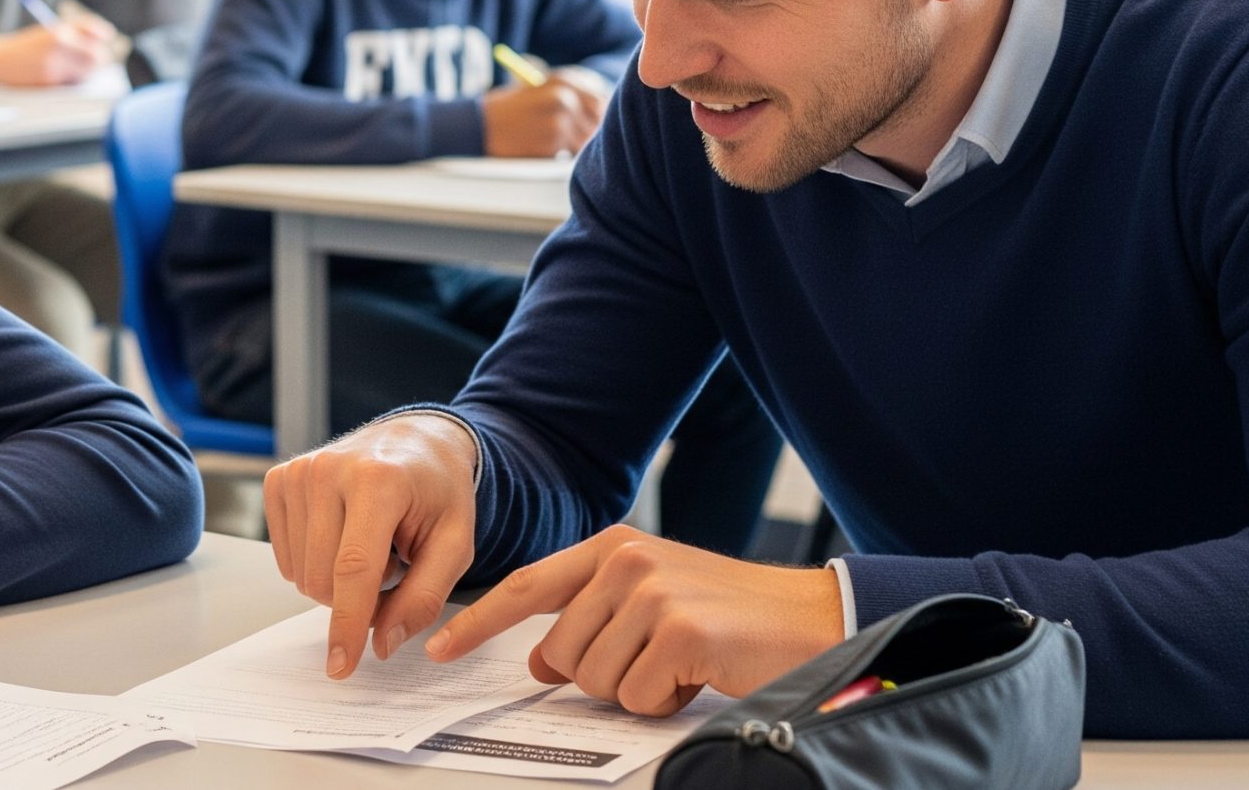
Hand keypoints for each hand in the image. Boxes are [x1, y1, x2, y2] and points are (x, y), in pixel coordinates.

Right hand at [0, 20, 114, 86]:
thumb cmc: (28, 45)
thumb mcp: (48, 32)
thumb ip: (74, 33)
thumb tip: (103, 42)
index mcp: (59, 29)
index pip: (93, 28)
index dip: (104, 33)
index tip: (107, 36)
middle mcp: (59, 45)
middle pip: (96, 54)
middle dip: (99, 58)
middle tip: (99, 59)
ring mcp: (55, 64)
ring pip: (87, 71)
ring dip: (88, 71)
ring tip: (78, 67)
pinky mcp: (51, 81)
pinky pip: (73, 82)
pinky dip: (74, 80)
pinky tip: (65, 76)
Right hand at [265, 412, 480, 679]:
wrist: (417, 440)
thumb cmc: (439, 494)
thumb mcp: (455, 545)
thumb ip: (423, 599)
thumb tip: (381, 645)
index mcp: (379, 480)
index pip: (354, 569)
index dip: (347, 624)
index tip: (341, 666)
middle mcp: (330, 469)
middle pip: (323, 580)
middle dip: (357, 599)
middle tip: (393, 571)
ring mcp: (299, 471)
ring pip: (301, 574)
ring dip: (338, 581)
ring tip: (371, 547)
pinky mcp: (279, 479)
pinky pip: (286, 558)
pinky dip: (315, 563)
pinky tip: (343, 536)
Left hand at [427, 524, 842, 715]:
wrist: (811, 617)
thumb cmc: (729, 617)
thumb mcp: (650, 603)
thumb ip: (590, 619)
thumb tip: (538, 662)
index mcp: (611, 548)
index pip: (525, 587)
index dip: (477, 622)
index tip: (438, 648)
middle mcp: (624, 560)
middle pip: (560, 654)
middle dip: (602, 677)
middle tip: (656, 661)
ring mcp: (651, 591)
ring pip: (594, 680)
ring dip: (638, 689)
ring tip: (682, 663)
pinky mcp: (679, 630)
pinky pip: (637, 695)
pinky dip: (666, 701)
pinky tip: (700, 673)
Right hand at [482, 80, 598, 156]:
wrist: (478, 125)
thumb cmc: (509, 109)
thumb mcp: (538, 89)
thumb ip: (571, 97)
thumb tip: (603, 112)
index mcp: (562, 81)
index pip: (600, 99)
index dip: (601, 114)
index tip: (594, 123)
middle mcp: (564, 98)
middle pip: (599, 120)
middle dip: (592, 131)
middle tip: (579, 138)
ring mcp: (559, 122)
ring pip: (586, 140)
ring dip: (577, 146)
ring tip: (558, 144)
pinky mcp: (552, 145)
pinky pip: (570, 155)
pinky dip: (563, 156)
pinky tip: (546, 150)